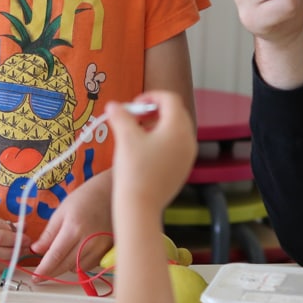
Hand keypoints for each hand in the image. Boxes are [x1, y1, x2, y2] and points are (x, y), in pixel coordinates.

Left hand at [30, 171, 113, 277]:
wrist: (110, 193)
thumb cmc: (84, 198)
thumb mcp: (61, 212)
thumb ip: (49, 234)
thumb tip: (36, 251)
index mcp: (74, 228)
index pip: (55, 256)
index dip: (44, 269)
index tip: (36, 277)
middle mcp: (89, 240)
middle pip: (66, 266)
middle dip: (52, 271)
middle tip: (42, 273)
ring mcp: (101, 246)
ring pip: (79, 268)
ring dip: (67, 266)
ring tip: (63, 255)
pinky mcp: (109, 250)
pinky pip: (91, 265)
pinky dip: (81, 263)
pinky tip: (78, 252)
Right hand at [105, 92, 195, 218]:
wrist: (140, 206)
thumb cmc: (134, 170)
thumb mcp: (125, 138)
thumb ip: (120, 116)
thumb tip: (114, 105)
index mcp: (178, 128)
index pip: (170, 99)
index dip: (151, 96)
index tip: (134, 105)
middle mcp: (188, 140)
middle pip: (175, 113)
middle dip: (154, 110)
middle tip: (134, 117)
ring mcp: (188, 156)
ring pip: (176, 130)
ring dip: (157, 125)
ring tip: (137, 134)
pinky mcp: (183, 169)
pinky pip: (176, 146)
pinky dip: (162, 141)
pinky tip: (144, 151)